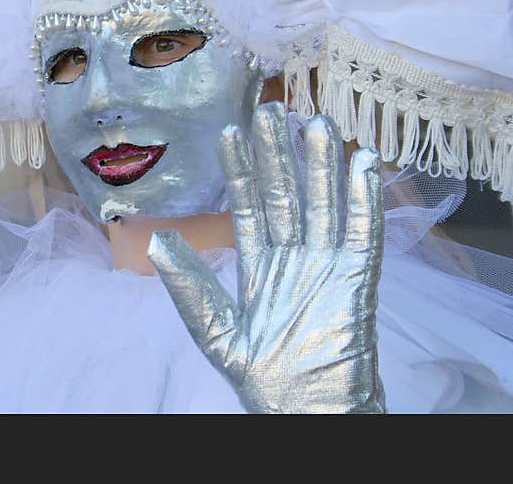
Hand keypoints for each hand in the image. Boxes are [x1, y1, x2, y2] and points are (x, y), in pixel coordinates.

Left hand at [147, 102, 384, 412]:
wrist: (304, 413)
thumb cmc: (260, 376)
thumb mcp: (214, 332)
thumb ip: (189, 287)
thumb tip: (158, 240)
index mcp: (259, 264)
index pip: (248, 205)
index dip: (241, 169)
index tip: (231, 130)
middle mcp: (293, 256)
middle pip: (286, 194)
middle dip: (279, 154)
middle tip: (273, 109)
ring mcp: (327, 265)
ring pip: (323, 204)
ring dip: (322, 165)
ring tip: (317, 122)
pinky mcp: (358, 281)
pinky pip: (363, 234)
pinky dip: (364, 200)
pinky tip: (362, 165)